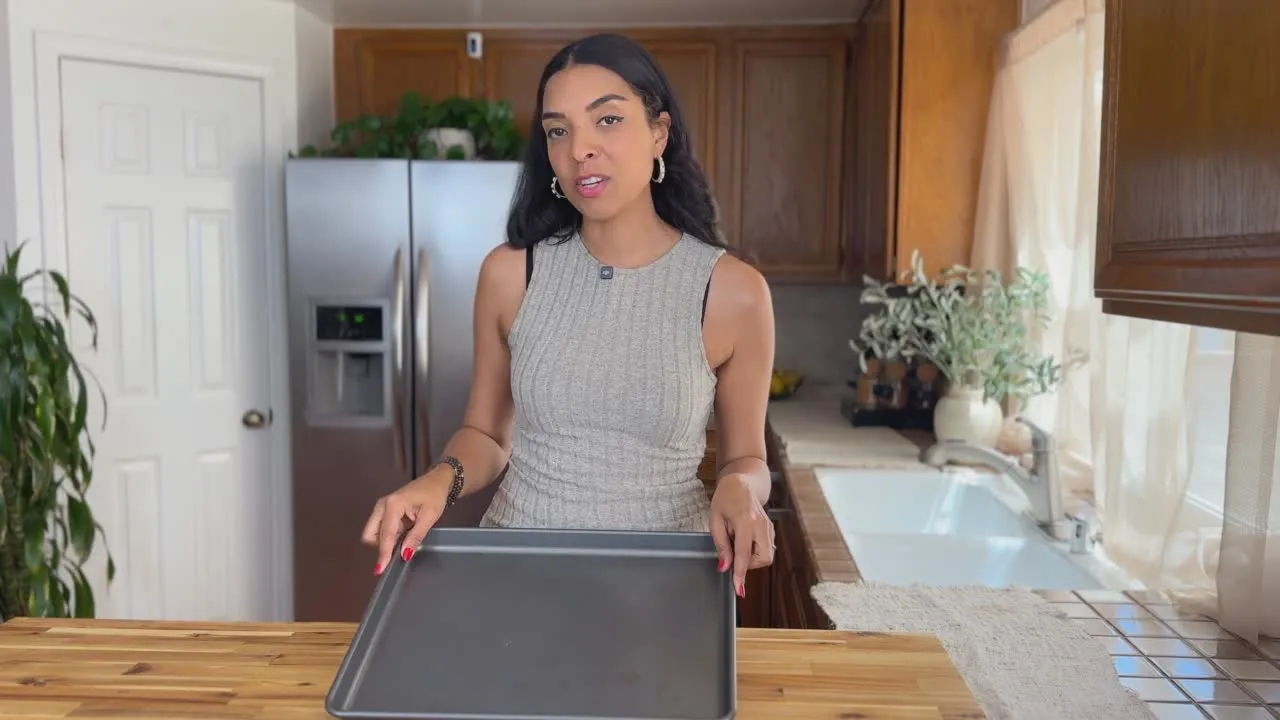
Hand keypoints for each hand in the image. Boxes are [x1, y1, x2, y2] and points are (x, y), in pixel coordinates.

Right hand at [361, 470, 450, 574]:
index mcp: (393, 504)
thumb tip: (404, 554)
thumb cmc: (435, 495)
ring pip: (375, 533)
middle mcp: (382, 505)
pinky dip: (391, 536)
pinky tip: (405, 531)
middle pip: (371, 535)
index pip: (385, 534)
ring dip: (388, 540)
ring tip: (408, 534)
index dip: (384, 553)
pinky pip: (382, 530)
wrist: (436, 481)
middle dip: (382, 545)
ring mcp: (382, 508)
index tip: (380, 569)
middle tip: (401, 546)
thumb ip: (416, 536)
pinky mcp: (384, 511)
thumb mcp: (429, 516)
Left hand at [708, 473, 774, 597]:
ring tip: (737, 542)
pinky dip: (755, 551)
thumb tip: (724, 567)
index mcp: (745, 521)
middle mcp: (761, 525)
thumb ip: (721, 545)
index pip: (743, 554)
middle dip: (748, 564)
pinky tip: (744, 540)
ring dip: (751, 557)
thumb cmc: (725, 499)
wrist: (742, 483)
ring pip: (766, 555)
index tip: (738, 589)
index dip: (740, 574)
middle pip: (763, 558)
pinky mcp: (771, 529)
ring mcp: (768, 527)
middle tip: (733, 554)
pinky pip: (766, 548)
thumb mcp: (715, 520)